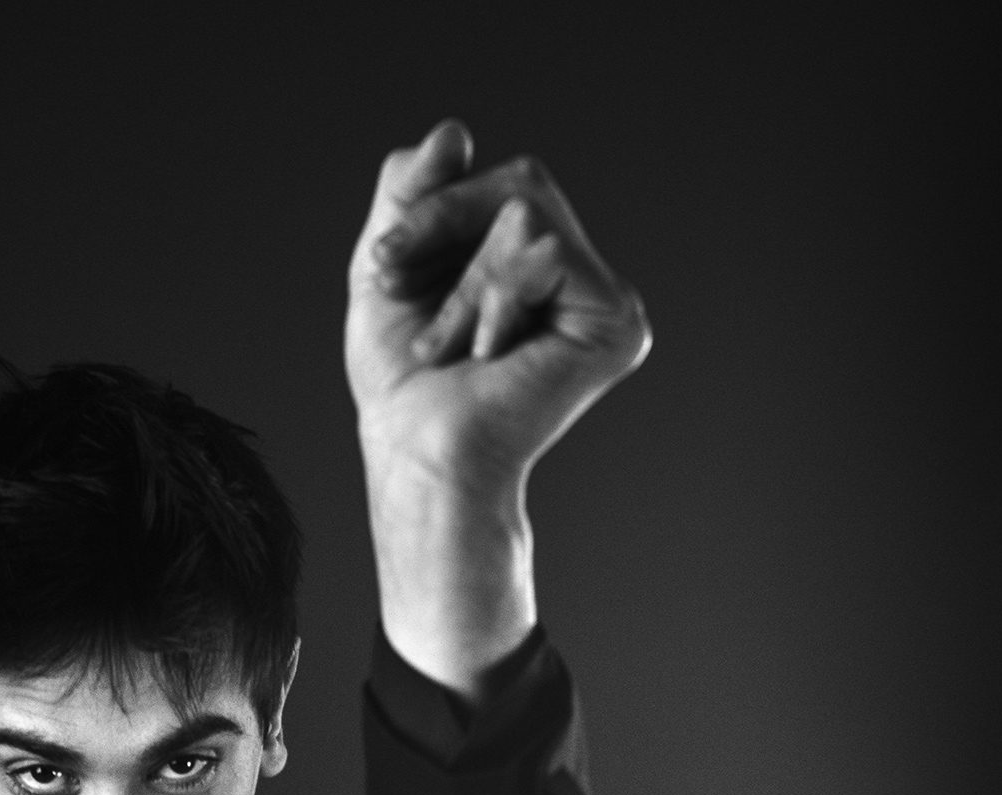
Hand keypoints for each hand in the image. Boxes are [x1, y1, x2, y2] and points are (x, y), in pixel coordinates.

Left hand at [345, 121, 650, 502]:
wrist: (421, 456)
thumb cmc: (404, 387)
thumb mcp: (390, 265)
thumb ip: (412, 190)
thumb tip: (454, 132)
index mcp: (536, 269)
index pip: (501, 183)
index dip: (435, 207)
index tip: (386, 267)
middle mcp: (578, 280)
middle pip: (521, 182)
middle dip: (446, 228)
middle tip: (412, 302)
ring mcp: (604, 299)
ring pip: (529, 209)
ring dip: (467, 280)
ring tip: (456, 347)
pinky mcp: (616, 318)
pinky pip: (544, 246)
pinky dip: (494, 296)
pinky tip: (491, 355)